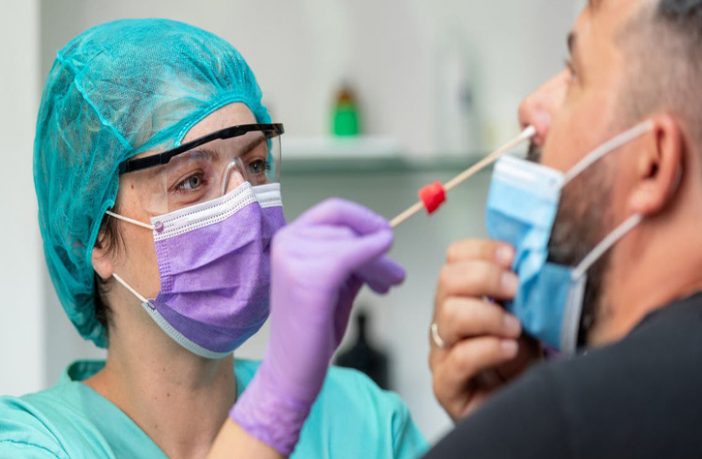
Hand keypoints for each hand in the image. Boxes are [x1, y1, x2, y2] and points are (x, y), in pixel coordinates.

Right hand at [231, 198, 404, 453]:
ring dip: (380, 263)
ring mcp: (294, 258)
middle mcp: (286, 242)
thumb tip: (382, 237)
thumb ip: (351, 257)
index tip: (386, 236)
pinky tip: (386, 281)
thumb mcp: (335, 282)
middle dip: (378, 247)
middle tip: (395, 275)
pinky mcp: (308, 277)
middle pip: (347, 227)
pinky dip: (375, 260)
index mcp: (288, 239)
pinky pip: (352, 255)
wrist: (291, 370)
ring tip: (390, 284)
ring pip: (354, 243)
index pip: (334, 210)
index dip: (365, 219)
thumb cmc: (312, 328)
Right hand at [429, 239, 540, 421]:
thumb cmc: (524, 364)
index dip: (481, 250)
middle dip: (485, 277)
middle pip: (447, 279)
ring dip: (489, 315)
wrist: (527, 410)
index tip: (512, 255)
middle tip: (515, 288)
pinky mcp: (446, 386)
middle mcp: (447, 320)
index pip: (456, 257)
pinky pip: (459, 359)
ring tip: (515, 327)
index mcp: (463, 296)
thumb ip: (525, 290)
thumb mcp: (528, 318)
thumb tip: (534, 257)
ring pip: (450, 315)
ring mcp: (442, 352)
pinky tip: (509, 349)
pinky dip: (488, 349)